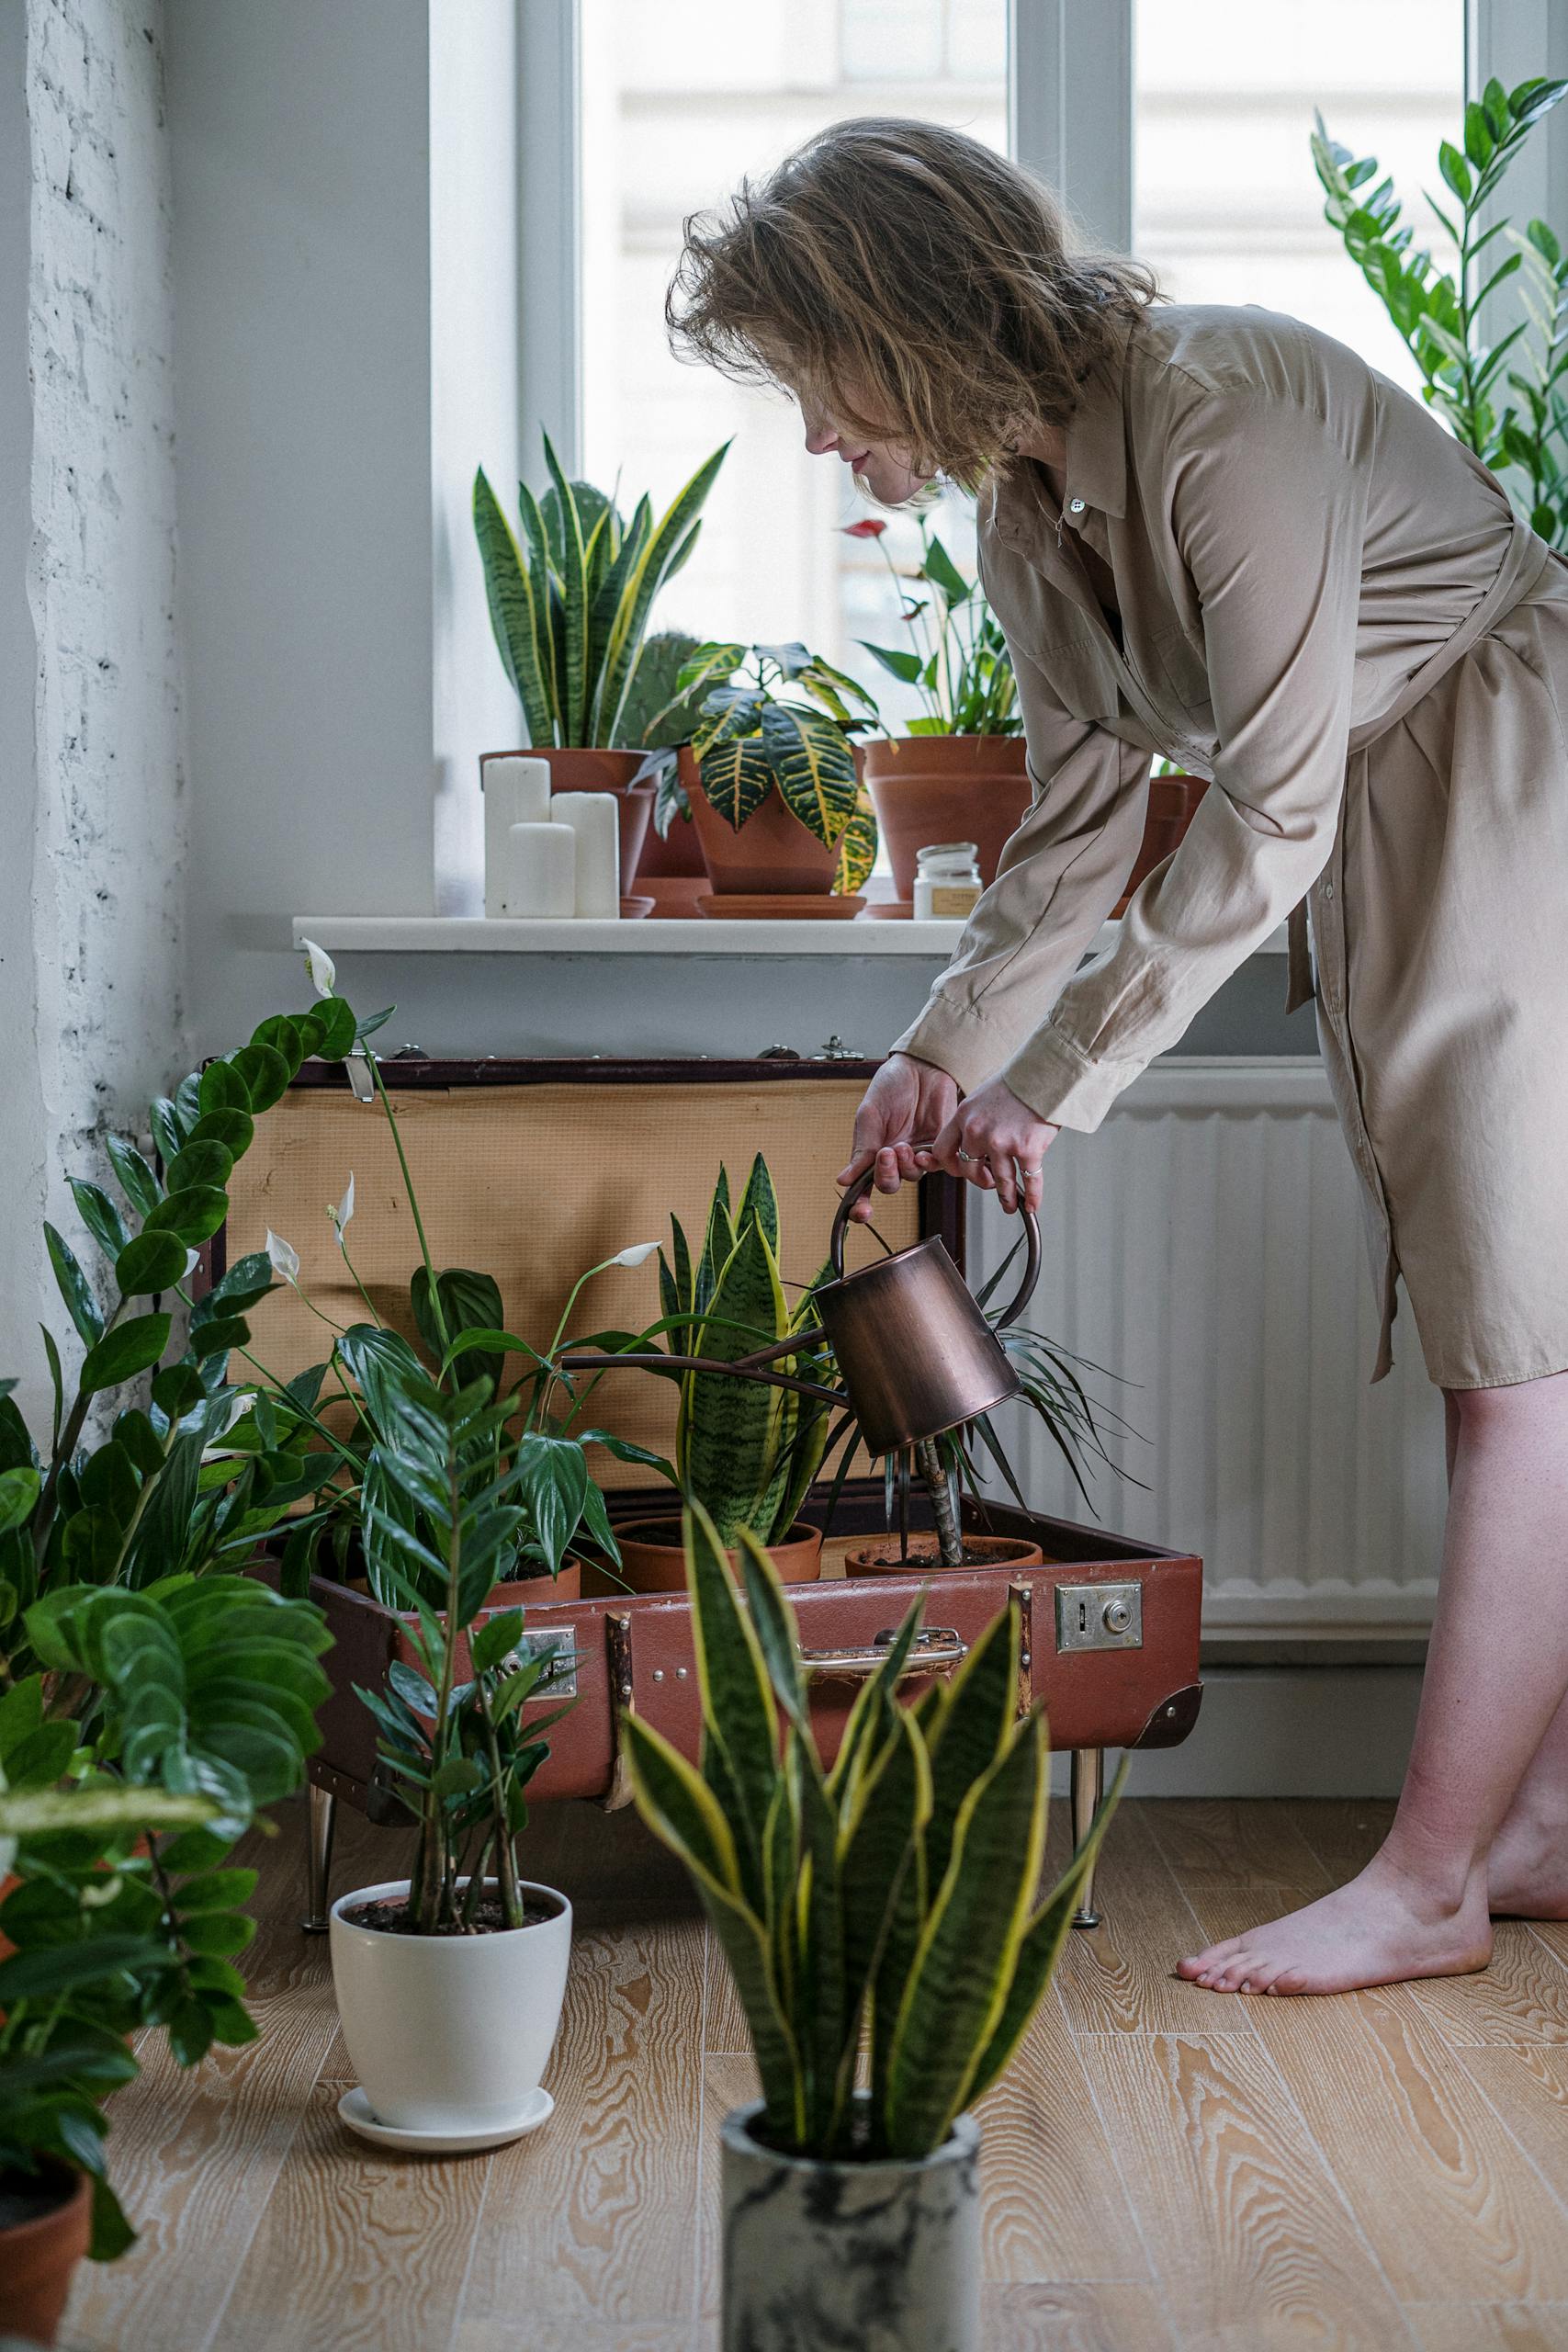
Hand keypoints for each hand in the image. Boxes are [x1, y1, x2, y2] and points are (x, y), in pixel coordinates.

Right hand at [837, 1053, 959, 1220]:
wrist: (921, 1066)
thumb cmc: (891, 1085)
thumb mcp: (869, 1115)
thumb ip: (861, 1148)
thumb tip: (843, 1180)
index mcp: (872, 1151)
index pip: (865, 1186)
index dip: (861, 1204)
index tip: (860, 1212)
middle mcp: (894, 1157)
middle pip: (890, 1184)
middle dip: (886, 1175)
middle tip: (885, 1154)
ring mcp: (917, 1153)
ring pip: (912, 1176)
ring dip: (906, 1166)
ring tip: (903, 1146)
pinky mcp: (939, 1146)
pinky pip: (936, 1166)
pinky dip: (928, 1164)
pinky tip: (922, 1153)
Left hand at [916, 1075, 1057, 1214]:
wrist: (1044, 1073)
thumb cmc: (1018, 1082)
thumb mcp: (983, 1096)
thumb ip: (975, 1119)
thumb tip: (977, 1142)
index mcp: (964, 1116)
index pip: (943, 1150)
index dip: (950, 1166)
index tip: (960, 1171)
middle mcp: (978, 1131)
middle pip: (969, 1170)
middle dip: (980, 1182)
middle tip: (990, 1185)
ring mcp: (1001, 1142)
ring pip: (999, 1181)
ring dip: (1005, 1197)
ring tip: (1010, 1204)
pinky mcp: (1026, 1148)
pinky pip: (1028, 1180)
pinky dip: (1032, 1195)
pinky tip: (1032, 1203)